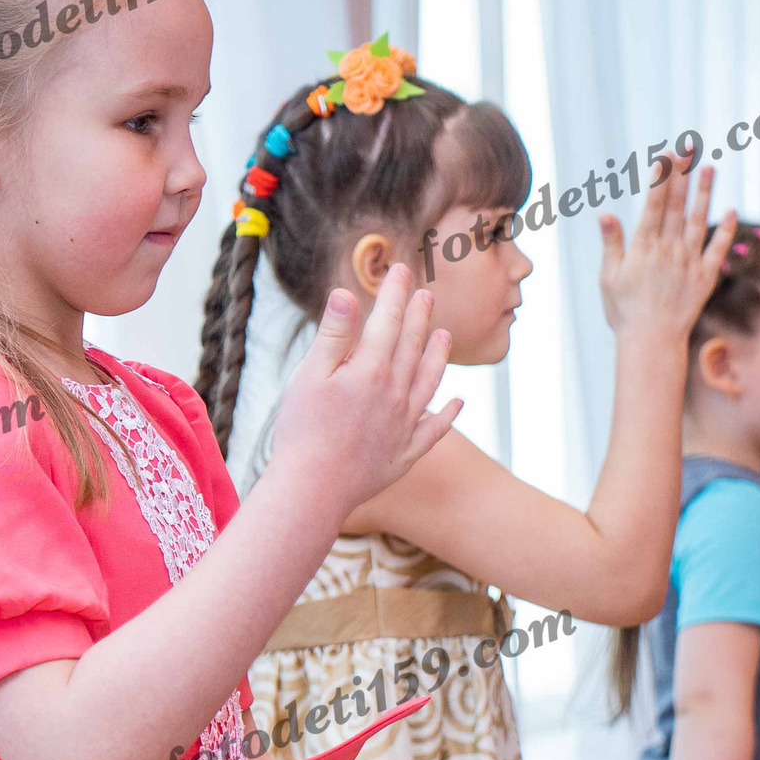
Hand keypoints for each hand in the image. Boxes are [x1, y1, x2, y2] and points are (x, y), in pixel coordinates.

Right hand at [269, 266, 458, 518]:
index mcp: (370, 370)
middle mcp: (395, 394)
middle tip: (427, 294)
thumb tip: (347, 293)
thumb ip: (334, 334)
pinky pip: (434, 430)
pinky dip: (448, 415)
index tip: (401, 269)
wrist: (313, 490)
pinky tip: (457, 402)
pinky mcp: (404, 454)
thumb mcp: (310, 376)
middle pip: (413, 347)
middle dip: (420, 316)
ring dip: (439, 356)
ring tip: (445, 336)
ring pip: (429, 382)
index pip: (387, 321)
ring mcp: (404, 425)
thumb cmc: (302, 432)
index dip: (395, 293)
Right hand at [597, 157, 736, 339]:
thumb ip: (612, 243)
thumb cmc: (624, 312)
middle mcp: (669, 250)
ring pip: (699, 220)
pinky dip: (726, 230)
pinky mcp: (706, 278)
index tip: (666, 154)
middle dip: (682, 174)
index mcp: (644, 248)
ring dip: (705, 192)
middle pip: (677, 205)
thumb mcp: (609, 277)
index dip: (661, 178)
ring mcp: (690, 263)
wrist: (652, 343)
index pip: (654, 204)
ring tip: (710, 167)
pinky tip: (731, 210)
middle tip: (688, 147)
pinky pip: (718, 250)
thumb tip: (605, 213)